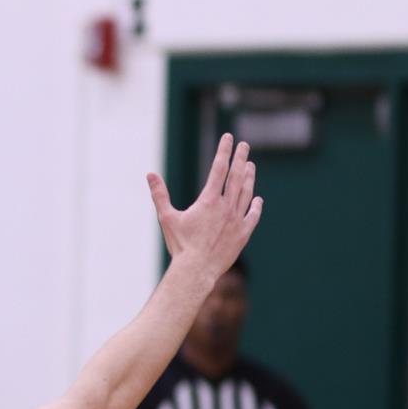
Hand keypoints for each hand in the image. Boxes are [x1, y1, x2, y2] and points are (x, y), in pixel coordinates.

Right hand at [148, 133, 261, 275]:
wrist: (197, 269)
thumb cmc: (179, 245)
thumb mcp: (166, 217)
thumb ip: (160, 194)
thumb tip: (150, 174)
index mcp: (209, 201)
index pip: (218, 169)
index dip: (223, 152)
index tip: (228, 138)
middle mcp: (226, 207)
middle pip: (236, 177)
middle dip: (240, 158)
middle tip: (244, 145)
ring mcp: (237, 220)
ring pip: (246, 193)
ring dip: (249, 178)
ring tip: (250, 166)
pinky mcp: (243, 234)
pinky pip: (252, 216)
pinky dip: (256, 206)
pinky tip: (258, 199)